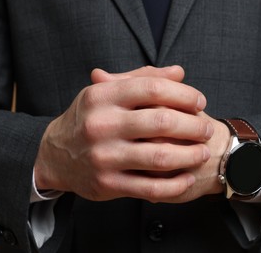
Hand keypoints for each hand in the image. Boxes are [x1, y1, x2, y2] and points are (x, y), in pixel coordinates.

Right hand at [34, 66, 213, 202]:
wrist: (54, 155)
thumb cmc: (89, 118)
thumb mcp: (106, 92)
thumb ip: (142, 78)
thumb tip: (179, 72)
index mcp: (102, 96)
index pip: (154, 88)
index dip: (184, 94)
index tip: (199, 102)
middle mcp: (101, 125)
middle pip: (163, 122)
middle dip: (194, 126)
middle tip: (206, 129)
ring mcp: (104, 157)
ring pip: (161, 157)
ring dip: (190, 155)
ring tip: (202, 152)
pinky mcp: (108, 184)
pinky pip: (151, 188)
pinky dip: (176, 185)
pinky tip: (188, 177)